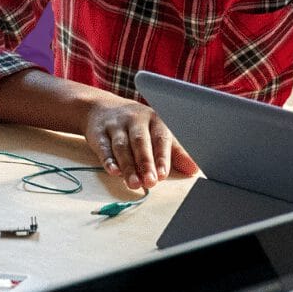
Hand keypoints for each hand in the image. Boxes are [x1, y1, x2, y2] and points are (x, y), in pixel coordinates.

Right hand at [83, 98, 197, 190]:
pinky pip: (104, 147)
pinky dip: (108, 160)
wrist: (101, 108)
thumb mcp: (157, 132)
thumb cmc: (136, 126)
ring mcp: (116, 125)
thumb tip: (193, 169)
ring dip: (128, 166)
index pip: (161, 138)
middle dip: (146, 163)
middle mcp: (135, 120)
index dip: (163, 157)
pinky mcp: (98, 133)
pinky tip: (113, 171)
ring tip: (133, 183)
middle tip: (151, 182)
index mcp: (154, 119)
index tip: (163, 174)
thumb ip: (175, 152)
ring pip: (122, 146)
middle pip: (141, 142)